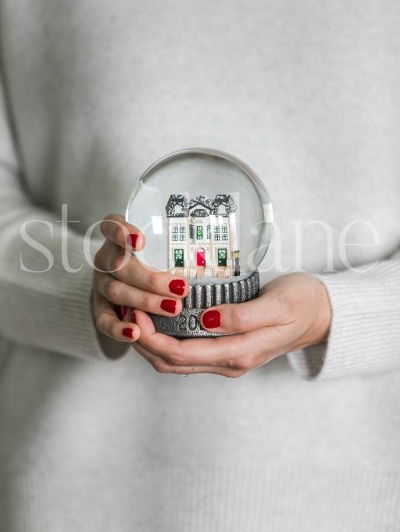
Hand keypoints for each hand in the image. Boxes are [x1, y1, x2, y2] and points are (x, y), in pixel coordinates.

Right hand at [91, 214, 189, 343]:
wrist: (127, 284)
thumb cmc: (154, 261)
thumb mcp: (162, 246)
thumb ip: (177, 244)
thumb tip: (220, 248)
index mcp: (118, 239)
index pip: (111, 225)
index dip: (121, 232)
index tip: (141, 241)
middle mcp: (106, 260)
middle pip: (119, 265)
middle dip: (149, 278)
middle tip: (179, 287)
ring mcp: (101, 285)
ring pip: (115, 291)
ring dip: (144, 301)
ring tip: (172, 308)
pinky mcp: (100, 309)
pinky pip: (104, 321)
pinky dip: (118, 328)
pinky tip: (135, 333)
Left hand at [131, 273, 331, 376]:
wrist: (322, 314)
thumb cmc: (302, 303)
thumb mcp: (277, 305)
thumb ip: (243, 317)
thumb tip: (206, 320)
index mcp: (238, 354)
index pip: (181, 355)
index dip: (151, 338)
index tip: (134, 311)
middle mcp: (229, 362)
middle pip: (172, 363)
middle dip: (142, 341)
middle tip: (126, 309)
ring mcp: (227, 359)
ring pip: (176, 361)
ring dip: (150, 342)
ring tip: (134, 312)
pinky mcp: (227, 349)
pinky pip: (188, 351)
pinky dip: (166, 338)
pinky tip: (158, 317)